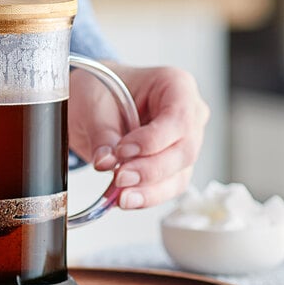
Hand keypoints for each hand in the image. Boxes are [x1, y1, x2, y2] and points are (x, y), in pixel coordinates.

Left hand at [68, 63, 209, 209]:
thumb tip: (106, 162)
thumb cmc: (101, 87)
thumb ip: (102, 132)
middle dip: (151, 170)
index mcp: (176, 85)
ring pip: (179, 176)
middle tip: (119, 177)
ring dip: (149, 191)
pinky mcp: (171, 167)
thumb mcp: (94, 102)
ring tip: (120, 197)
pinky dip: (145, 196)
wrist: (94, 100)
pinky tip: (124, 199)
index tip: (123, 151)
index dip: (153, 140)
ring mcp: (183, 143)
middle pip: (184, 151)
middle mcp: (188, 114)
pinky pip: (166, 188)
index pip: (179, 118)